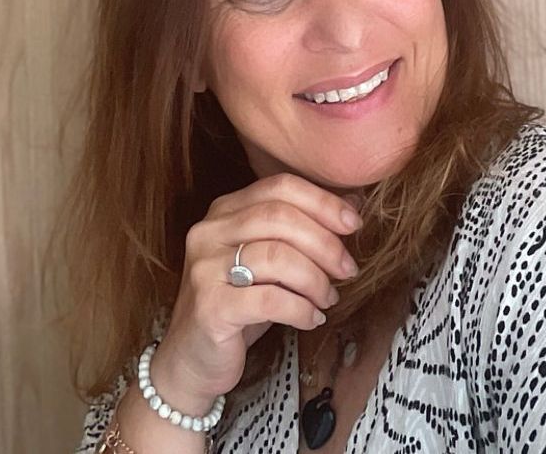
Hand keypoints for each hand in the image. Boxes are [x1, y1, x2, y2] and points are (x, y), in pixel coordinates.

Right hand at [151, 173, 362, 407]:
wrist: (192, 358)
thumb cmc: (239, 303)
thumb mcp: (270, 260)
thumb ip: (302, 228)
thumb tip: (353, 203)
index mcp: (224, 210)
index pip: (279, 186)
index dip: (322, 201)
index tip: (353, 224)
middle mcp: (209, 231)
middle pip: (279, 217)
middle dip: (324, 243)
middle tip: (348, 269)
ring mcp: (205, 267)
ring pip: (276, 256)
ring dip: (315, 279)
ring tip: (328, 298)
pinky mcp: (210, 306)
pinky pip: (269, 300)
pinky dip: (301, 309)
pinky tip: (312, 319)